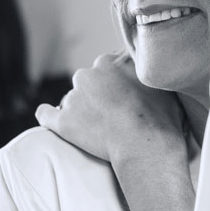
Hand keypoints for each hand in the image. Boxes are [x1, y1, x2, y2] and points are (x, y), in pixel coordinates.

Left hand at [34, 52, 186, 167]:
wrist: (146, 148)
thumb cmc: (162, 119)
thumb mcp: (163, 83)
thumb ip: (148, 70)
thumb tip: (151, 67)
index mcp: (110, 61)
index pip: (109, 66)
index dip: (117, 82)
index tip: (125, 95)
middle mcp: (88, 74)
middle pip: (89, 80)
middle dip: (98, 93)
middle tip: (114, 113)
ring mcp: (73, 98)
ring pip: (73, 99)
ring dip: (82, 109)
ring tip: (99, 128)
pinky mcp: (62, 121)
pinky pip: (46, 114)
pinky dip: (48, 115)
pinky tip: (49, 116)